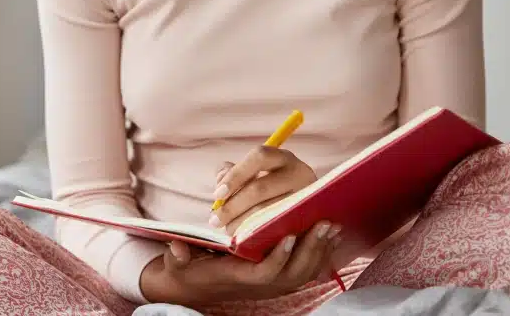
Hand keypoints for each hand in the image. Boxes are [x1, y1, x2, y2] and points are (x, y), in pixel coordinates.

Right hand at [138, 220, 341, 304]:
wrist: (196, 284)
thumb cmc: (188, 269)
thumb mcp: (177, 263)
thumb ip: (177, 254)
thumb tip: (177, 248)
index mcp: (237, 278)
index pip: (264, 274)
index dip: (279, 258)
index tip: (290, 235)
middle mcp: (259, 286)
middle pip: (293, 275)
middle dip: (311, 250)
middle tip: (325, 224)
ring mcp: (272, 285)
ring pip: (303, 274)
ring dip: (320, 250)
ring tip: (332, 225)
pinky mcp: (279, 278)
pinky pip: (306, 270)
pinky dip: (320, 254)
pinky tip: (331, 235)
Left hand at [210, 145, 317, 233]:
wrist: (308, 209)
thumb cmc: (271, 189)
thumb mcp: (255, 175)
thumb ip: (234, 173)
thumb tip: (220, 182)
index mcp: (284, 158)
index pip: (258, 157)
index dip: (235, 175)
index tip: (217, 194)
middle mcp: (300, 174)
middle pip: (260, 188)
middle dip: (232, 206)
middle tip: (215, 220)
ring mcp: (307, 198)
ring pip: (268, 212)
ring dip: (241, 223)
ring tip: (227, 230)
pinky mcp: (308, 221)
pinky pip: (278, 230)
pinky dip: (257, 234)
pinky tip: (244, 238)